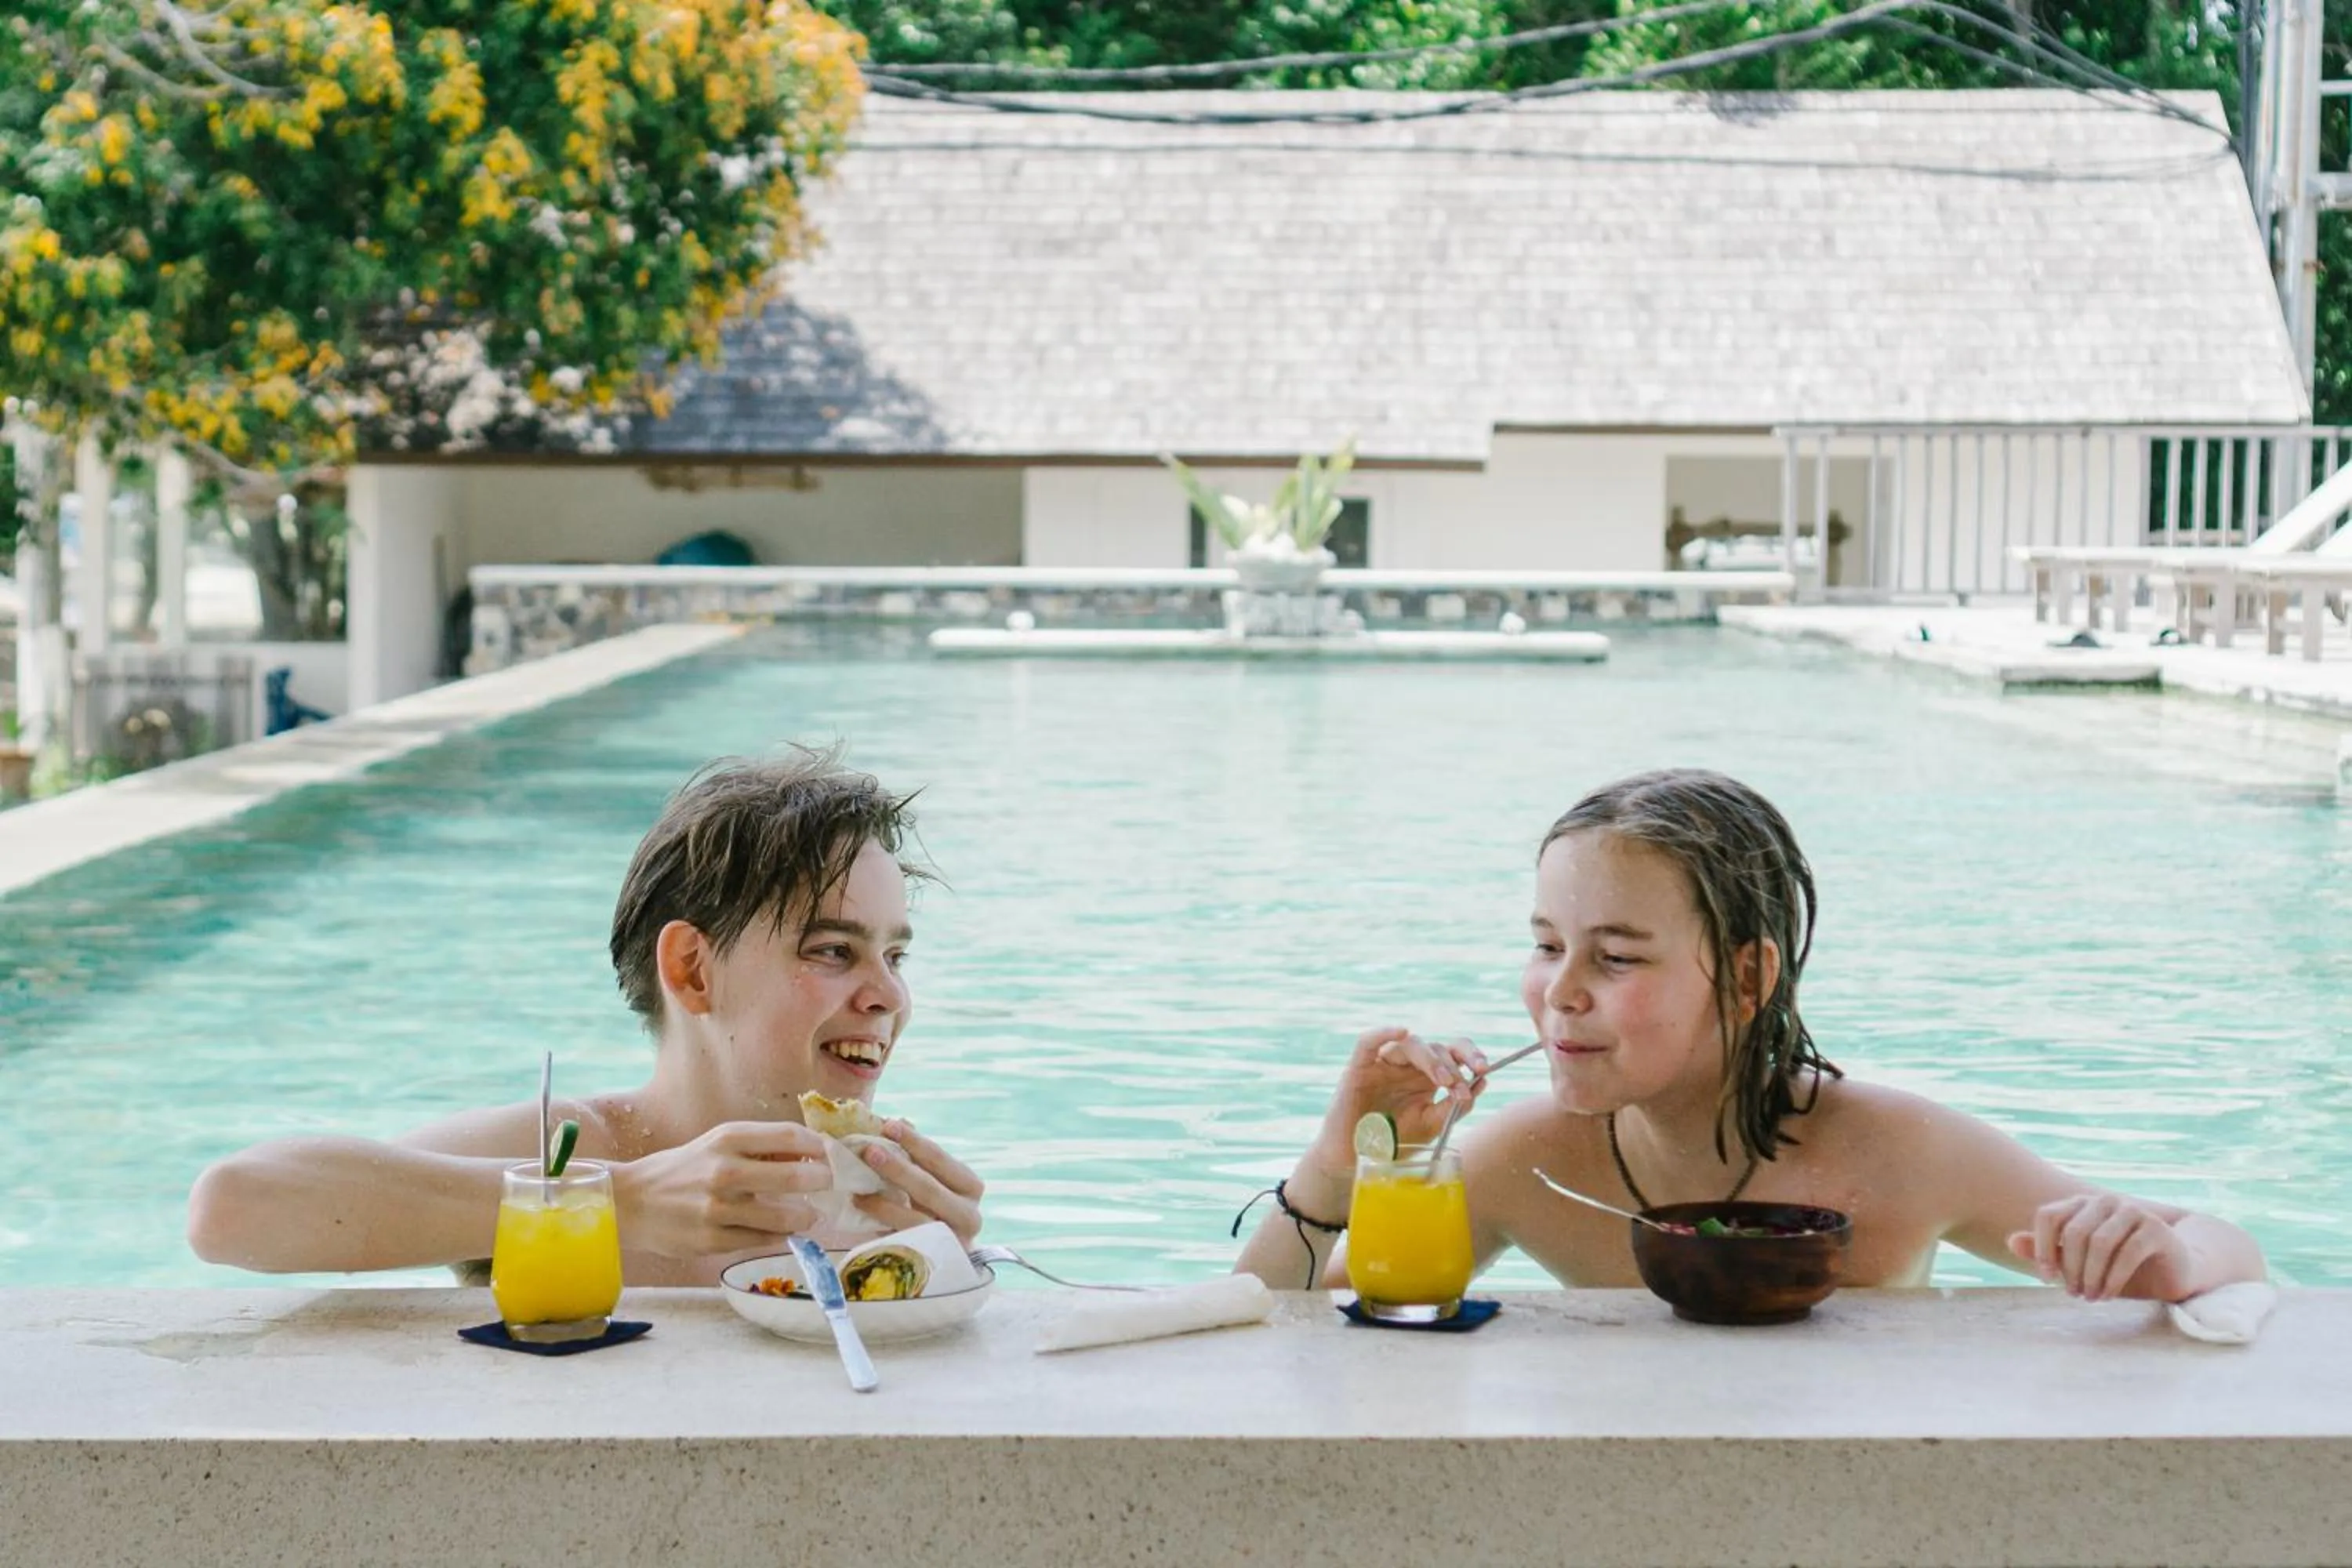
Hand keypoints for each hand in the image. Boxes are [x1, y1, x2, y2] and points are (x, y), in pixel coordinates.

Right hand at [611, 1121, 834, 1259]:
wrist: (631, 1201)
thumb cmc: (682, 1169)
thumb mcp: (717, 1144)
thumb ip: (760, 1147)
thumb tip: (810, 1154)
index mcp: (727, 1139)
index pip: (789, 1137)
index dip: (819, 1146)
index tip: (831, 1154)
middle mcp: (724, 1171)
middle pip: (794, 1176)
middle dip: (822, 1182)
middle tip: (829, 1185)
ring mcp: (718, 1209)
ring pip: (783, 1216)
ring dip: (806, 1216)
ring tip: (810, 1215)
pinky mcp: (712, 1240)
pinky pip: (762, 1239)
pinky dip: (778, 1235)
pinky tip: (781, 1230)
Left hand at [848, 1118, 986, 1244]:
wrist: (946, 1257)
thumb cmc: (936, 1209)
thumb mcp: (933, 1181)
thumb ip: (918, 1156)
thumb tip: (897, 1121)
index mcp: (970, 1187)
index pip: (941, 1160)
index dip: (914, 1142)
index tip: (888, 1124)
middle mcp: (969, 1215)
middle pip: (929, 1189)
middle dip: (897, 1169)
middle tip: (869, 1151)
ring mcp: (952, 1242)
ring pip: (916, 1220)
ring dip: (884, 1203)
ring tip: (857, 1188)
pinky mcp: (934, 1261)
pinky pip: (905, 1241)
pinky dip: (881, 1225)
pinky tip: (863, 1209)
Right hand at [1304, 1027, 1488, 1176]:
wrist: (1358, 1160)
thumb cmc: (1394, 1142)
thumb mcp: (1432, 1126)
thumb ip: (1454, 1107)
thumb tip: (1482, 1083)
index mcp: (1427, 1076)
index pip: (1453, 1053)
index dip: (1470, 1055)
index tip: (1484, 1070)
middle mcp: (1408, 1066)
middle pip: (1436, 1047)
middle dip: (1453, 1066)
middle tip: (1459, 1088)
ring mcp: (1383, 1064)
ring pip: (1410, 1044)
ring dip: (1431, 1059)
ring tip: (1442, 1081)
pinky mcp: (1359, 1068)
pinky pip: (1368, 1042)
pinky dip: (1383, 1032)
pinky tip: (1401, 1031)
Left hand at [2008, 1192, 2194, 1301]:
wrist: (2172, 1270)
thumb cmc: (2119, 1267)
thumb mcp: (2079, 1263)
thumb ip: (2046, 1251)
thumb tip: (2011, 1242)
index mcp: (2081, 1204)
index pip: (2048, 1216)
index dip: (2041, 1248)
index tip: (2046, 1278)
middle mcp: (2104, 1201)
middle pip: (2073, 1232)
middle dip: (2070, 1268)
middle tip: (2074, 1294)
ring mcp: (2132, 1210)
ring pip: (2099, 1242)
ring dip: (2091, 1275)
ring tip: (2091, 1297)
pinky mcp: (2155, 1227)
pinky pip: (2127, 1252)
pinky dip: (2113, 1278)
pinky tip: (2109, 1294)